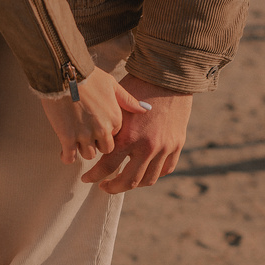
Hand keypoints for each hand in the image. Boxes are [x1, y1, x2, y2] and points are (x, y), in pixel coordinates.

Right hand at [39, 67, 144, 162]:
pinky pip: (70, 157)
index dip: (106, 132)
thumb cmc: (88, 77)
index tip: (97, 126)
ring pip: (88, 155)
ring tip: (75, 142)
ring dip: (83, 150)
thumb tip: (146, 109)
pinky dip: (67, 157)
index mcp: (115, 118)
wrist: (64, 74)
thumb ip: (128, 100)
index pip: (116, 135)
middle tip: (86, 136)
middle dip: (97, 144)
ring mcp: (85, 135)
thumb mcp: (112, 85)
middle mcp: (103, 129)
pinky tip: (64, 153)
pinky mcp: (68, 137)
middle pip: (105, 149)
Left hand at [81, 74, 191, 191]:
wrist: (168, 76)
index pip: (106, 168)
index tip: (87, 179)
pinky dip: (154, 174)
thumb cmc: (138, 86)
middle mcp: (147, 147)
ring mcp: (164, 148)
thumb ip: (107, 128)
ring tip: (124, 180)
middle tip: (104, 186)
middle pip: (128, 181)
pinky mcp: (177, 145)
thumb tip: (91, 144)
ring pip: (148, 179)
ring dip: (134, 184)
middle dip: (113, 187)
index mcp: (129, 137)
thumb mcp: (116, 105)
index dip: (93, 177)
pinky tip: (144, 171)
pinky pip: (166, 169)